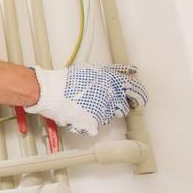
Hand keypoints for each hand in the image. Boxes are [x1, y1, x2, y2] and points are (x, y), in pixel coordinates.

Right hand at [25, 63, 148, 135]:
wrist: (53, 92)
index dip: (139, 95)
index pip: (136, 90)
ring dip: (103, 112)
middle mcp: (112, 97)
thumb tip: (128, 71)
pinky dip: (92, 119)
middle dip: (117, 105)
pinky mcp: (96, 122)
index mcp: (114, 82)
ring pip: (110, 115)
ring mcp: (105, 111)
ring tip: (87, 104)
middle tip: (105, 102)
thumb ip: (114, 72)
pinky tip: (82, 111)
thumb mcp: (94, 69)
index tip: (139, 99)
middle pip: (124, 106)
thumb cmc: (69, 80)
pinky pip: (98, 123)